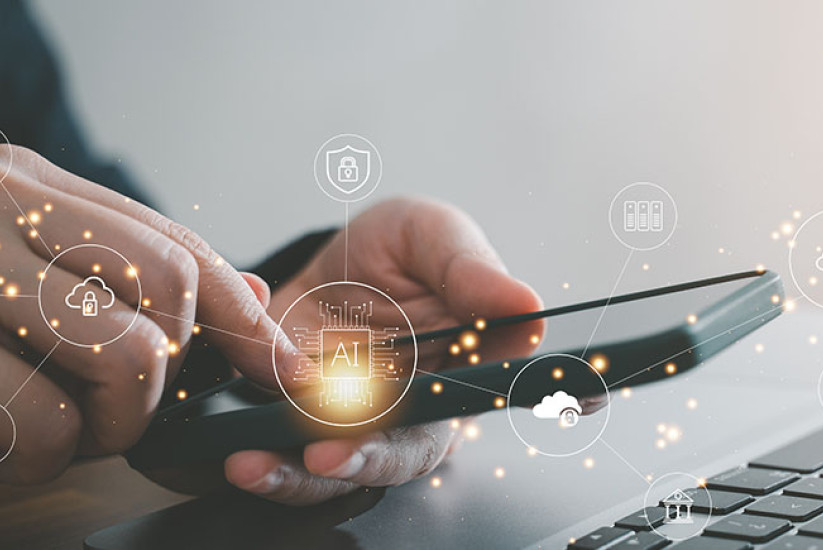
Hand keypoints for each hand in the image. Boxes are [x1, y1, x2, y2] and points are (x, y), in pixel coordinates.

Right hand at [0, 146, 285, 482]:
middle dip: (164, 373)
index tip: (281, 366)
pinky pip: (35, 426)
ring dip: (107, 422)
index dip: (240, 316)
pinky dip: (41, 457)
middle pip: (161, 294)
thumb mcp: (25, 252)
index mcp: (26, 189)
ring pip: (119, 359)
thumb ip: (127, 267)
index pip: (174, 248)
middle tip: (122, 407)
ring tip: (59, 427)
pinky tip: (6, 442)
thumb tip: (247, 300)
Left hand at [224, 197, 543, 504]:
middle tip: (329, 454)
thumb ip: (468, 270)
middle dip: (365, 459)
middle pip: (402, 452)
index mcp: (461, 362)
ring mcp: (351, 419)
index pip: (490, 397)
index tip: (529, 414)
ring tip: (254, 464)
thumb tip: (526, 304)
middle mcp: (410, 405)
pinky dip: (253, 449)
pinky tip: (232, 444)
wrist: (327, 259)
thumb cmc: (395, 251)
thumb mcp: (430, 236)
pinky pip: (278, 449)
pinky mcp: (296, 419)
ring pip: (333, 468)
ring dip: (295, 473)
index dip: (501, 413)